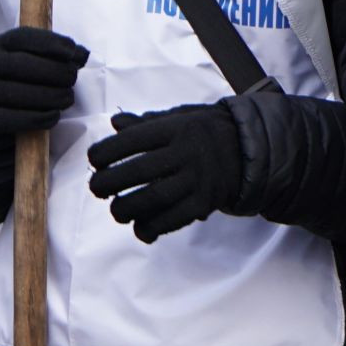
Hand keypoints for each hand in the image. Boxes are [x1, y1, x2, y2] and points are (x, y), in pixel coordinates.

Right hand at [0, 27, 90, 147]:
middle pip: (24, 65)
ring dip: (53, 97)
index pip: (24, 37)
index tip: (72, 53)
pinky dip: (41, 118)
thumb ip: (57, 53)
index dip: (51, 43)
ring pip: (22, 94)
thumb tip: (82, 54)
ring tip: (66, 98)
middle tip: (72, 79)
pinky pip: (16, 119)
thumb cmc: (17, 80)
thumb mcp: (32, 59)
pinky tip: (53, 115)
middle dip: (57, 72)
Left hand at [88, 102, 246, 242]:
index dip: (104, 153)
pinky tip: (140, 227)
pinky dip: (149, 228)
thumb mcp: (181, 117)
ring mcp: (197, 180)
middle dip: (106, 184)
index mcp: (177, 129)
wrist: (250, 150)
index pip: (130, 141)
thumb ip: (147, 122)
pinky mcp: (204, 204)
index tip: (95, 160)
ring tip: (118, 209)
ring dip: (124, 209)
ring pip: (151, 200)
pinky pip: (170, 221)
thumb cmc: (206, 132)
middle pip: (136, 172)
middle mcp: (187, 153)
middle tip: (98, 188)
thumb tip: (116, 124)